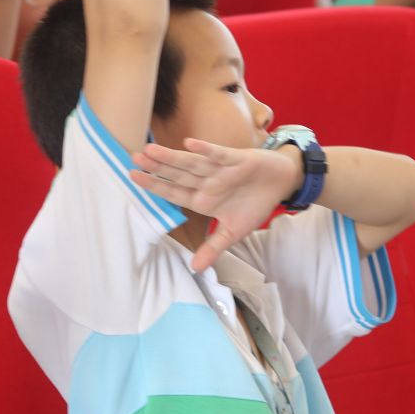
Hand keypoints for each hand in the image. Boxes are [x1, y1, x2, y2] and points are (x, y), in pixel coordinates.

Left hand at [130, 139, 304, 271]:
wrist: (281, 182)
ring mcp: (220, 170)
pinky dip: (206, 149)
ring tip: (150, 150)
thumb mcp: (234, 231)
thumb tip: (195, 269)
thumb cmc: (255, 204)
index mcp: (203, 199)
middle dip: (156, 168)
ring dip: (172, 157)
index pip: (174, 193)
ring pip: (192, 163)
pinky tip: (189, 144)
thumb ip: (214, 247)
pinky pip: (219, 154)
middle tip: (133, 158)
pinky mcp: (237, 160)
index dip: (155, 186)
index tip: (133, 178)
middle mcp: (207, 182)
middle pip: (177, 174)